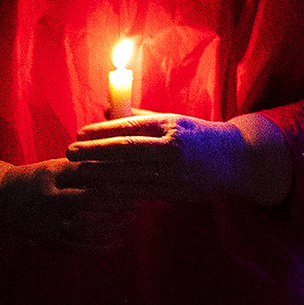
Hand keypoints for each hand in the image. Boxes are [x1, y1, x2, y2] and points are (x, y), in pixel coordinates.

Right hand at [0, 157, 127, 248]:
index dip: (116, 174)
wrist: (1, 199)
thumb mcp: (57, 166)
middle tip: (140, 200)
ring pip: (84, 228)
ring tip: (132, 219)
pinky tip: (119, 243)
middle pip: (88, 199)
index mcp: (53, 173)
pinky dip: (99, 248)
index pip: (89, 171)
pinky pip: (76, 248)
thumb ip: (86, 164)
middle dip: (118, 201)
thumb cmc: (40, 179)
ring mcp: (47, 221)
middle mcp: (49, 196)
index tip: (139, 174)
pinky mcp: (47, 240)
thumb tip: (126, 158)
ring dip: (111, 225)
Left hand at [66, 112, 288, 205]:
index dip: (101, 131)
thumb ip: (139, 118)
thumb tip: (106, 110)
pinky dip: (120, 194)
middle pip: (125, 152)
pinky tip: (101, 192)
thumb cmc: (196, 135)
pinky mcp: (177, 192)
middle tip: (70, 153)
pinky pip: (143, 194)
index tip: (79, 132)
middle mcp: (172, 148)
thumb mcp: (171, 120)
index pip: (129, 128)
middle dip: (94, 153)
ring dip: (101, 176)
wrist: (233, 158)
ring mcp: (175, 173)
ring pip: (131, 175)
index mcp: (169, 125)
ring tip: (78, 174)